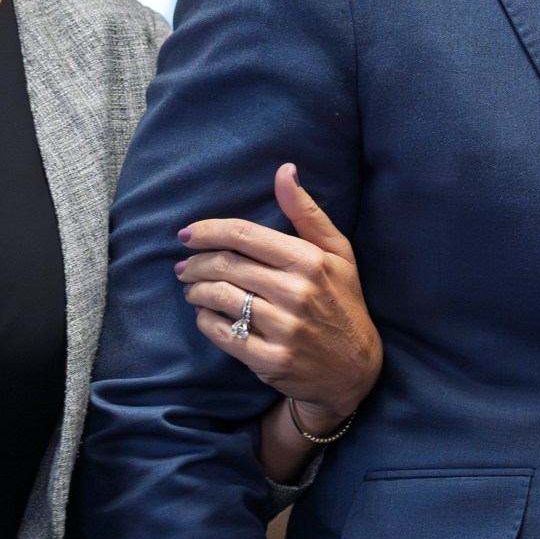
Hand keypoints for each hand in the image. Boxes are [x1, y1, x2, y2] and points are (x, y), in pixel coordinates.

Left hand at [177, 164, 382, 435]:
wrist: (355, 368)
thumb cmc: (343, 301)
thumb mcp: (338, 253)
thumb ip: (307, 212)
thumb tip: (284, 170)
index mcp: (309, 260)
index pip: (244, 235)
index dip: (208, 231)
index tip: (187, 233)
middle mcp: (296, 292)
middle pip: (226, 265)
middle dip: (196, 262)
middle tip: (184, 265)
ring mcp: (283, 328)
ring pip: (219, 298)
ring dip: (196, 290)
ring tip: (191, 288)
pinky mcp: (270, 359)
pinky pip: (222, 333)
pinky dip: (205, 320)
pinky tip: (205, 315)